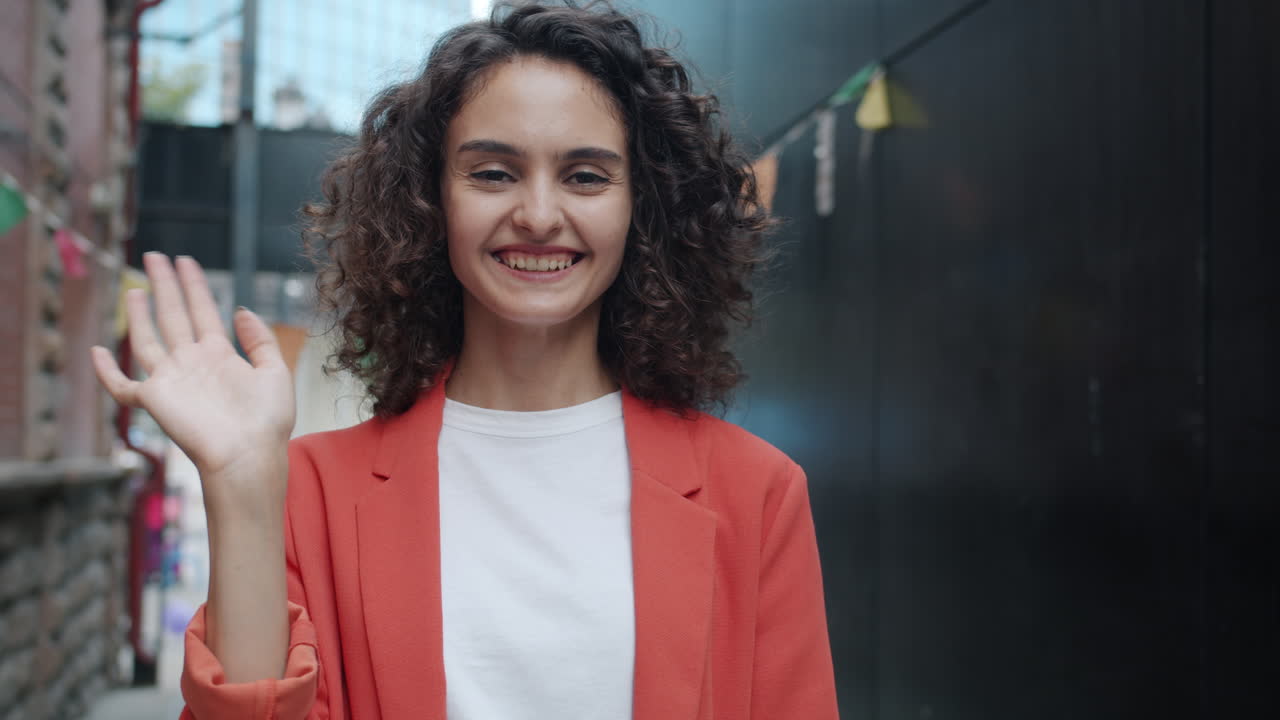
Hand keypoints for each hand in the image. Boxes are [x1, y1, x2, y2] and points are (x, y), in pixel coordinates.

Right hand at [91, 253, 295, 502]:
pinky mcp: (154, 400)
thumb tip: (240, 310)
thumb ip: (260, 340)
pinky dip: (107, 371)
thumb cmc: (267, 421)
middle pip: (174, 315)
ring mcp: (172, 380)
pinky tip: (97, 351)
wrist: (249, 456)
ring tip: (135, 287)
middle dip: (165, 285)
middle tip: (155, 257)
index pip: (203, 310)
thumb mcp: (275, 372)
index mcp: (221, 355)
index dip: (194, 285)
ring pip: (148, 339)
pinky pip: (122, 386)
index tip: (186, 261)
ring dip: (140, 314)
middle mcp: (193, 363)